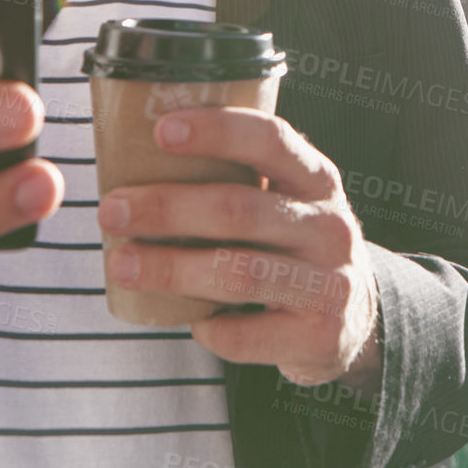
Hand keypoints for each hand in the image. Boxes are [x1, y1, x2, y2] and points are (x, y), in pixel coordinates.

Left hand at [97, 108, 380, 388]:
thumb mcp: (286, 201)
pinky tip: (186, 318)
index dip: (218, 131)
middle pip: (240, 209)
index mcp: (317, 180)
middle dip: (167, 208)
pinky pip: (244, 334)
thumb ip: (237, 180)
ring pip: (238, 272)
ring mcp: (328, 283)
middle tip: (112, 210)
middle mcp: (330, 227)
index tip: (161, 130)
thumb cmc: (294, 246)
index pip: (272, 140)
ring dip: (170, 268)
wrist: (355, 318)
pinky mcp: (317, 336)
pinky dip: (206, 326)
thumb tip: (133, 160)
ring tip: (121, 263)